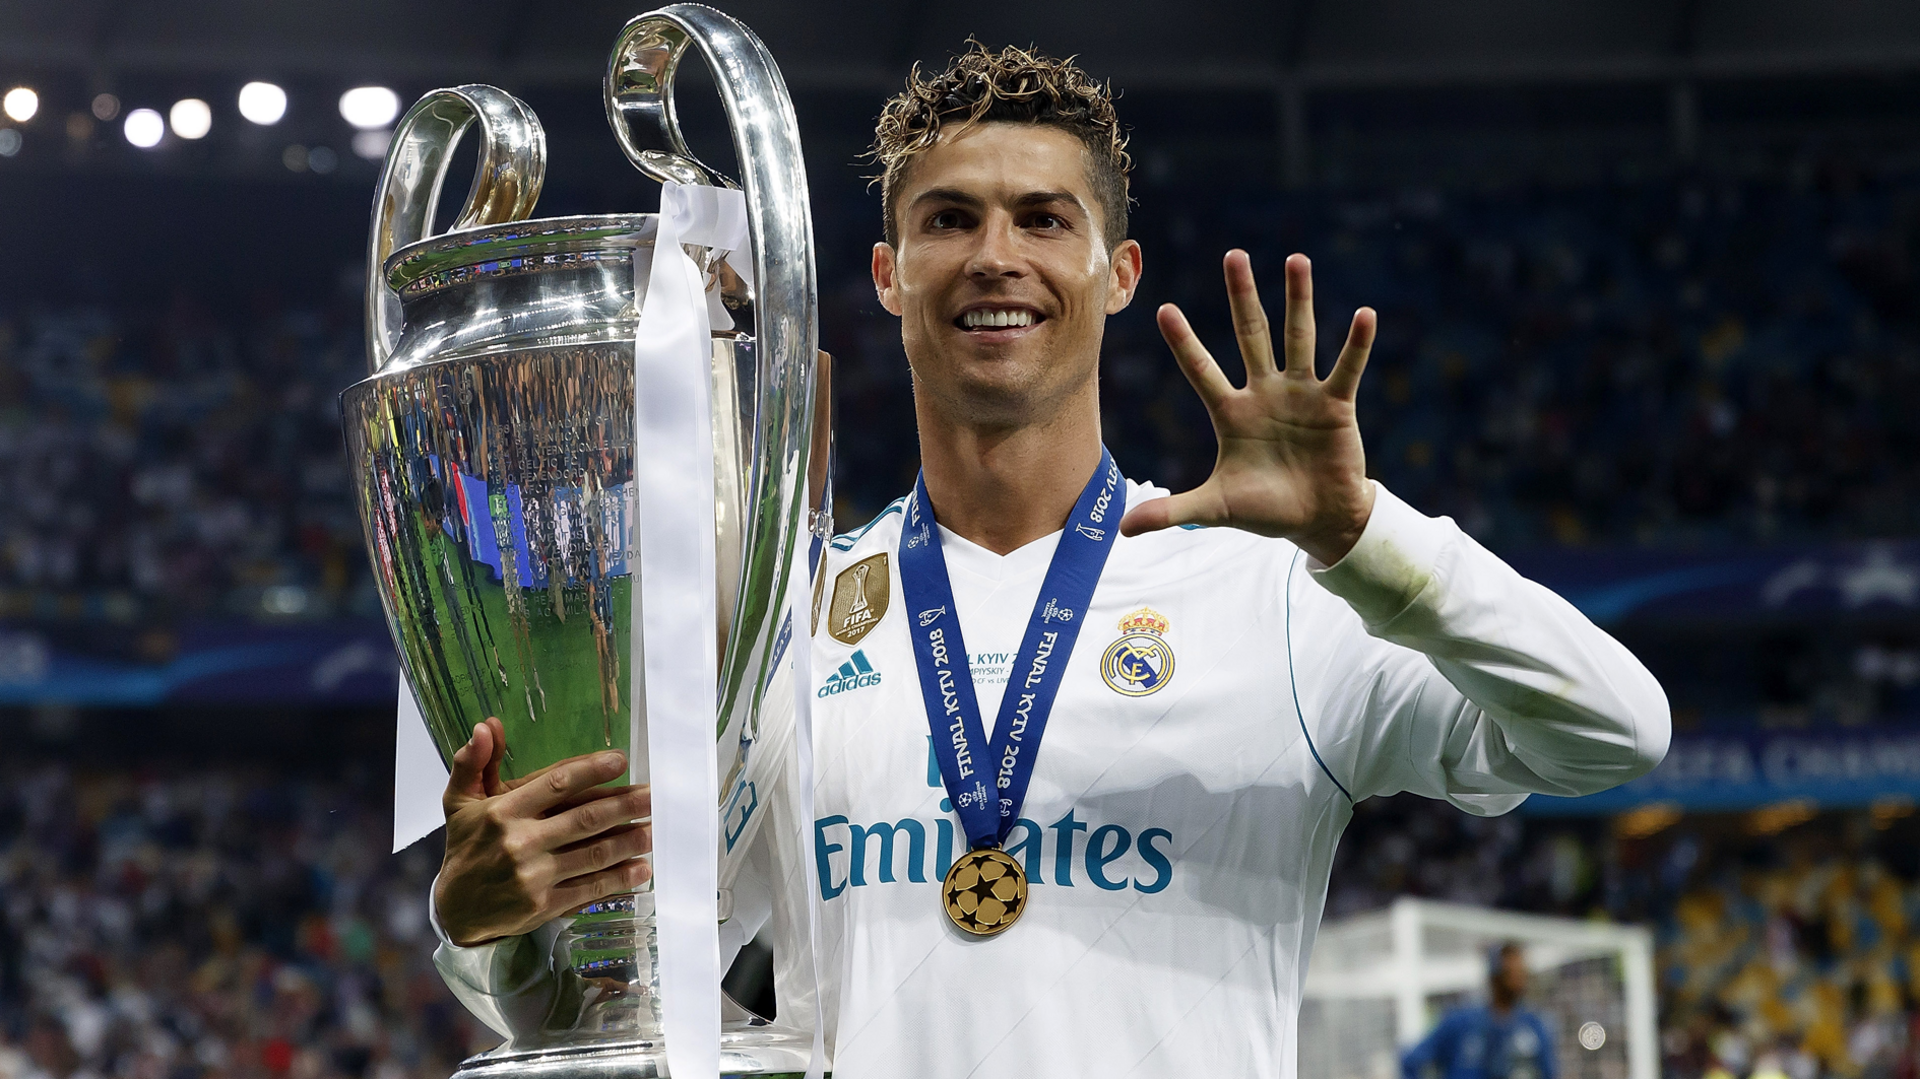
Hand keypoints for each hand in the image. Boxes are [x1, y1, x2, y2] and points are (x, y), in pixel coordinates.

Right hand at [434, 718, 653, 946]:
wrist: (456, 910)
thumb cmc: (464, 848)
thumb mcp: (459, 802)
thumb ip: (473, 762)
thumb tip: (486, 725)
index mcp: (503, 812)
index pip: (556, 784)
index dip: (591, 770)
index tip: (621, 760)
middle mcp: (521, 842)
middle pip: (585, 819)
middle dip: (625, 805)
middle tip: (655, 794)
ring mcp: (534, 877)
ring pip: (593, 854)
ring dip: (629, 841)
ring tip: (656, 828)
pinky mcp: (544, 906)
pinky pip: (589, 889)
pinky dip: (618, 879)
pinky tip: (642, 869)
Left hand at [1119, 251, 1377, 565]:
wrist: (1319, 521)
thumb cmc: (1266, 510)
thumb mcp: (1215, 510)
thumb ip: (1173, 512)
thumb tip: (1123, 530)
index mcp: (1231, 413)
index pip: (1201, 370)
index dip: (1184, 343)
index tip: (1163, 309)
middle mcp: (1265, 393)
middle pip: (1250, 335)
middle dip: (1242, 297)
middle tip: (1233, 255)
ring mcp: (1301, 395)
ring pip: (1298, 338)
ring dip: (1298, 299)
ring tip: (1295, 260)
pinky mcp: (1336, 406)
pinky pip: (1345, 368)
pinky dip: (1355, 344)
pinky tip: (1363, 314)